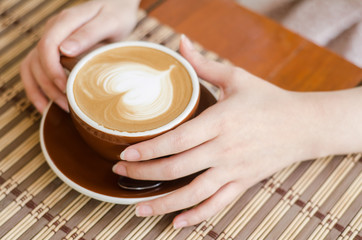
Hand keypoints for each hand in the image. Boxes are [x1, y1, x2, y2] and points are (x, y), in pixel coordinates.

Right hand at [20, 0, 139, 112]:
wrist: (117, 5)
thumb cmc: (116, 14)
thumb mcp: (109, 23)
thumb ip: (88, 34)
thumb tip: (64, 50)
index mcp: (65, 22)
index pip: (47, 47)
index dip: (52, 71)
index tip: (67, 89)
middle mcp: (53, 30)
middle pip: (37, 60)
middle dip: (49, 86)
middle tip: (68, 105)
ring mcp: (51, 39)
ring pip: (31, 66)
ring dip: (41, 89)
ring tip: (58, 108)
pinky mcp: (53, 49)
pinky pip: (35, 68)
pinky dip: (36, 87)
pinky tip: (46, 104)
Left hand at [112, 35, 326, 227]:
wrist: (304, 125)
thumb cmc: (267, 99)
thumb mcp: (237, 78)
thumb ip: (204, 64)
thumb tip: (181, 42)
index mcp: (221, 121)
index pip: (177, 140)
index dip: (148, 149)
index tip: (124, 155)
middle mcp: (225, 148)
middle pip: (177, 168)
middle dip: (144, 174)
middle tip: (120, 174)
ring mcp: (235, 169)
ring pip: (194, 193)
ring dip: (164, 203)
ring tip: (138, 208)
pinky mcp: (244, 182)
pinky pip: (218, 204)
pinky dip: (197, 216)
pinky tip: (176, 223)